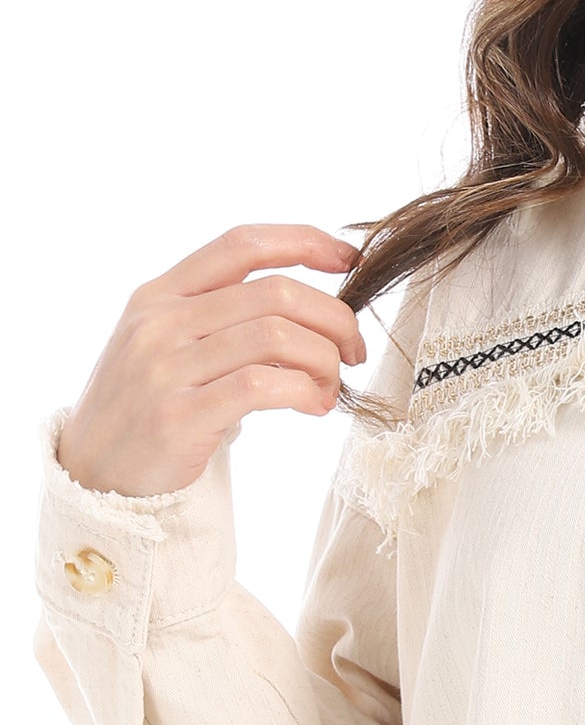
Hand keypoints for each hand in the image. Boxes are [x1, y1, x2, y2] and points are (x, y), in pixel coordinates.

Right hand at [56, 224, 366, 496]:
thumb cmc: (149, 407)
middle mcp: (159, 323)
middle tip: (353, 350)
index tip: (350, 260)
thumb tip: (318, 306)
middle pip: (276, 292)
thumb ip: (225, 315)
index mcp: (160, 294)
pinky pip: (263, 386)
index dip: (305, 242)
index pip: (243, 244)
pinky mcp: (176, 417)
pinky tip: (315, 406)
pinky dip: (305, 392)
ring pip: (277, 336)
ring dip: (324, 359)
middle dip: (334, 317)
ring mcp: (163, 368)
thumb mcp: (169, 343)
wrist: (91, 482)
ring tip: (331, 386)